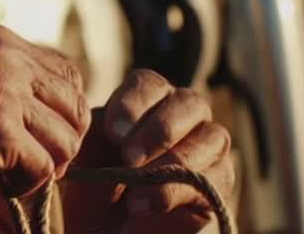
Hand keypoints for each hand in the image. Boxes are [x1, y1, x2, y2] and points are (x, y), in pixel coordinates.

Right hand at [0, 25, 90, 205]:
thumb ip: (10, 84)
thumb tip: (68, 114)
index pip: (68, 74)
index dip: (60, 113)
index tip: (34, 137)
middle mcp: (4, 57)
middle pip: (75, 108)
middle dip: (58, 143)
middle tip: (23, 161)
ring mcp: (2, 91)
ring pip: (67, 142)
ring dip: (42, 167)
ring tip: (2, 171)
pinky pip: (44, 170)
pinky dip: (24, 186)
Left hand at [63, 70, 235, 233]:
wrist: (108, 225)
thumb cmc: (96, 181)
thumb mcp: (85, 152)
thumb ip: (87, 131)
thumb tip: (85, 121)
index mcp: (148, 99)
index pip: (149, 83)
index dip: (133, 102)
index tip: (112, 132)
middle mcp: (184, 115)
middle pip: (189, 102)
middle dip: (159, 129)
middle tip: (129, 156)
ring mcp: (208, 146)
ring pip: (211, 137)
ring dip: (172, 161)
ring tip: (137, 183)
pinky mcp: (218, 183)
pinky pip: (212, 179)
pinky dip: (175, 191)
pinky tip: (144, 203)